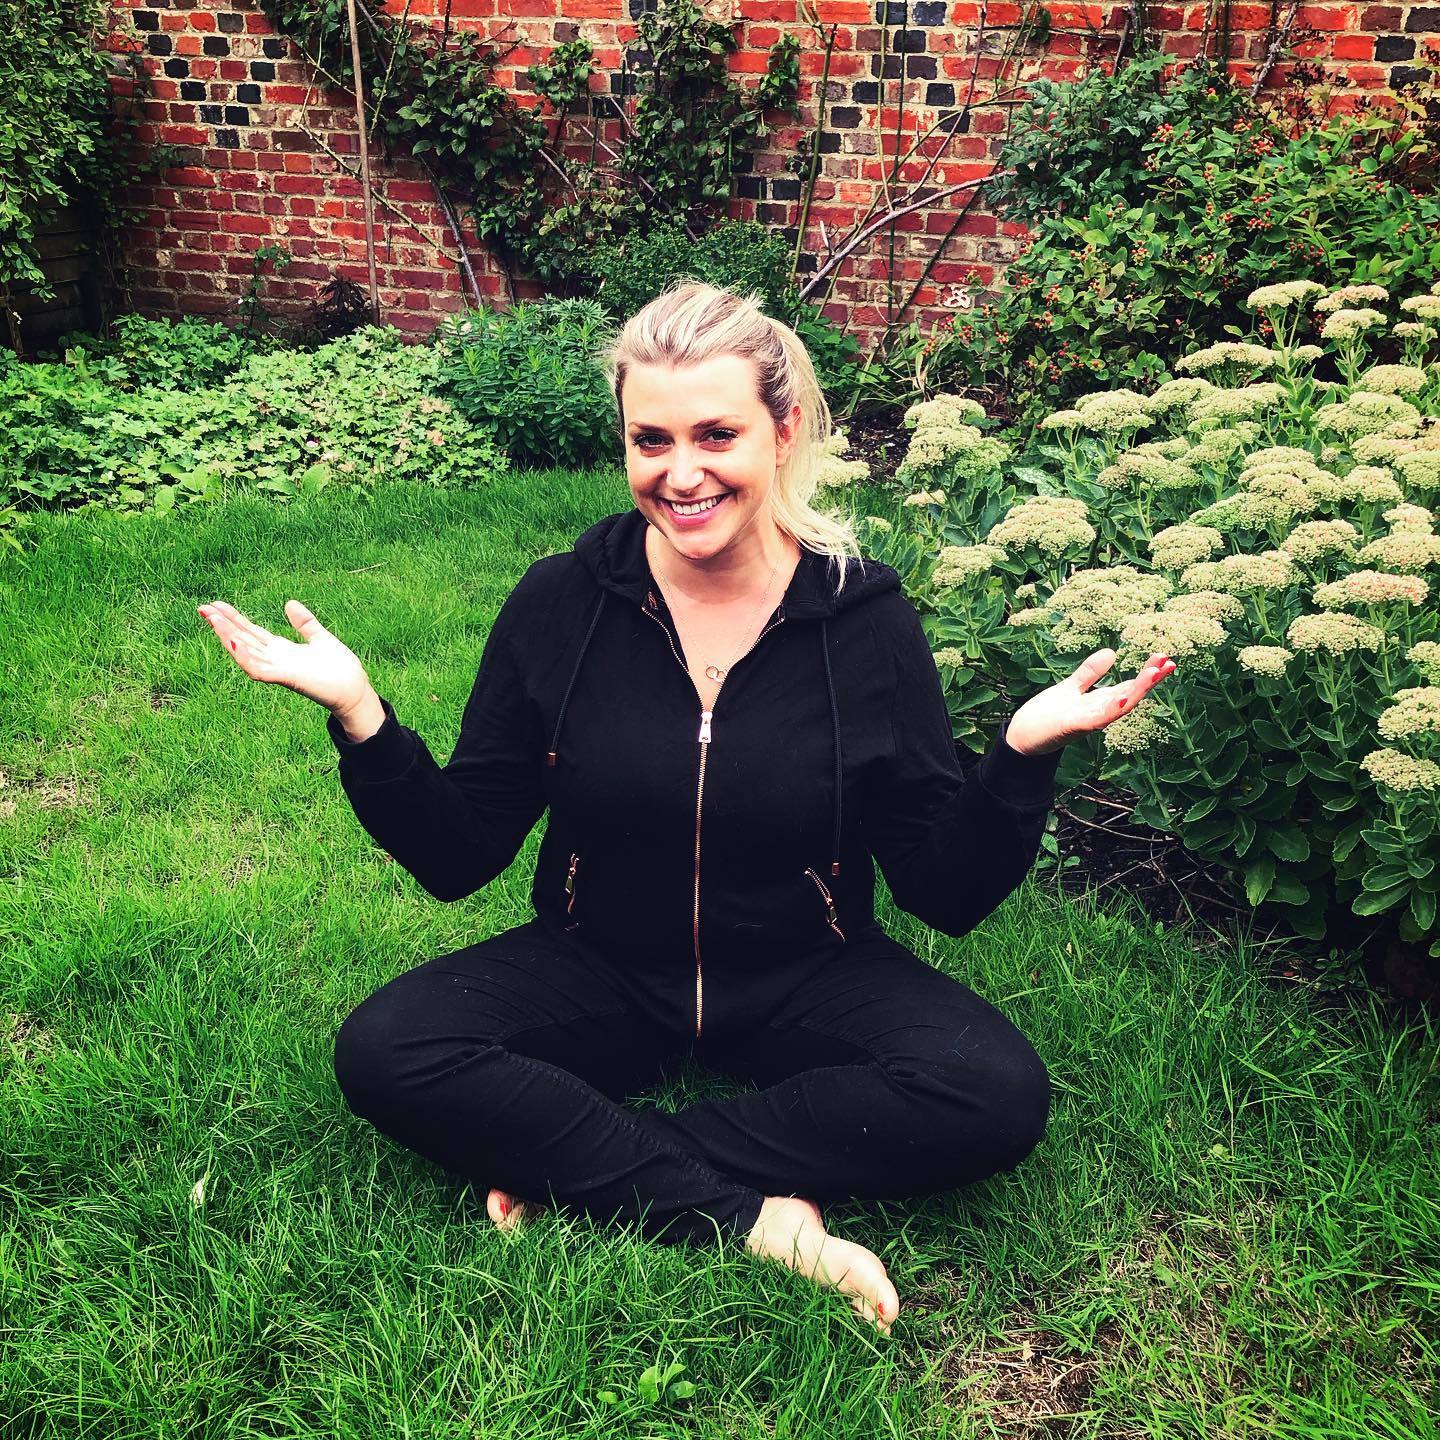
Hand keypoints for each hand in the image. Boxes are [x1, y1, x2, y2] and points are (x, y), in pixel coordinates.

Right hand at [197, 599, 372, 716]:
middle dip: (222, 625)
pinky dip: (246, 657)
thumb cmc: (340, 670)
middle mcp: (275, 660)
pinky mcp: (288, 678)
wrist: (355, 691)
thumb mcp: (320, 638)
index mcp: (281, 650)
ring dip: (228, 637)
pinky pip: (260, 670)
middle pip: (242, 640)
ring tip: (212, 619)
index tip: (215, 604)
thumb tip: (289, 603)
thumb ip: (305, 623)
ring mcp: (279, 670)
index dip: (233, 619)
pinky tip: (236, 642)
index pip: (250, 632)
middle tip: (203, 608)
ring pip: (245, 653)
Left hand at [1005, 649, 1176, 756]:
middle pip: (1130, 696)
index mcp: (1100, 702)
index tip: (1166, 658)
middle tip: (1169, 663)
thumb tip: (1112, 652)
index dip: (1149, 674)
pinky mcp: (1072, 727)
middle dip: (1150, 681)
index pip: (1130, 686)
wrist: (1022, 736)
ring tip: (1153, 674)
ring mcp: (1088, 721)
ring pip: (1118, 707)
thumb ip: (1090, 673)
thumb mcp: (1070, 688)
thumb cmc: (1047, 715)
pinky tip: (1120, 698)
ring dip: (1136, 692)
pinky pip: (1095, 720)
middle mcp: (1099, 713)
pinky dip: (1109, 711)